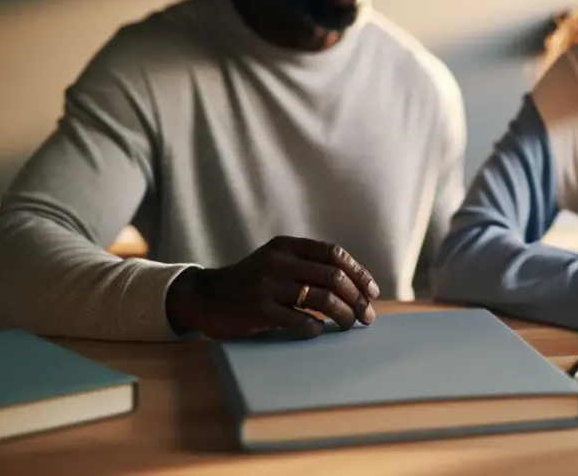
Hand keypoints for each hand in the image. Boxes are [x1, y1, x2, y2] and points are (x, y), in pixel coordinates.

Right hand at [165, 236, 380, 338]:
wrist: (204, 297)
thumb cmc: (250, 283)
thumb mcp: (275, 263)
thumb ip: (306, 267)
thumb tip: (355, 286)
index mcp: (286, 246)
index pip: (333, 253)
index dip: (358, 272)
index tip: (372, 291)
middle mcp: (278, 261)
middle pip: (334, 277)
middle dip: (357, 298)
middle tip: (368, 316)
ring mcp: (267, 285)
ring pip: (323, 299)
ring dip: (344, 315)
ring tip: (349, 325)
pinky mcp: (259, 309)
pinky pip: (301, 320)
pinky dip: (317, 328)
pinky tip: (319, 331)